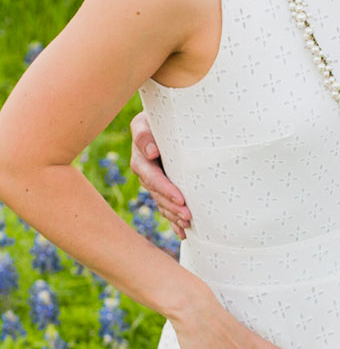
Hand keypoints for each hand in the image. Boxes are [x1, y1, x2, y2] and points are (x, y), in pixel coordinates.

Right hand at [130, 111, 190, 238]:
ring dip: (173, 215)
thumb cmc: (161, 115)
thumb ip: (144, 133)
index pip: (151, 176)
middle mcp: (145, 171)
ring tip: (188, 223)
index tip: (180, 199)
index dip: (165, 189)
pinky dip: (174, 221)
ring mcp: (154, 181)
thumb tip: (150, 152)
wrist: (167, 117)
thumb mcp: (148, 120)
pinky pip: (166, 207)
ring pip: (161, 202)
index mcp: (141, 157)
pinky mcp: (163, 187)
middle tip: (188, 215)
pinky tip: (183, 233)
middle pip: (157, 193)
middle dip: (172, 206)